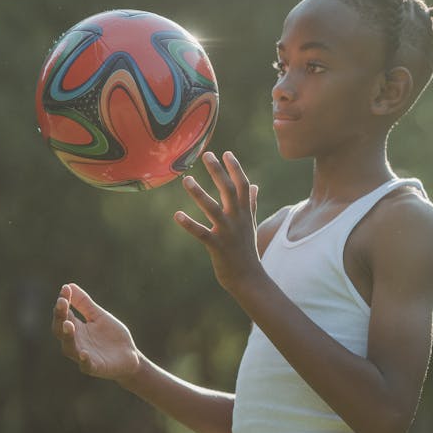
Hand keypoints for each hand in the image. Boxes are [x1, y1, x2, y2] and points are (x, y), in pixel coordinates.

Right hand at [52, 283, 139, 382]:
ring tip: (68, 325)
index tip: (65, 290)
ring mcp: (83, 355)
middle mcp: (76, 342)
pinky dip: (84, 360)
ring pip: (69, 348)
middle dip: (60, 317)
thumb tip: (68, 285)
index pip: (63, 314)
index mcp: (76, 328)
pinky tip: (84, 353)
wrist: (130, 356)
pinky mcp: (95, 367)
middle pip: (60, 330)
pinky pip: (86, 366)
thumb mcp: (98, 316)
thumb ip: (84, 303)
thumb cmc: (111, 336)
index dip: (62, 302)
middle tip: (62, 303)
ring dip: (68, 336)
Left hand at [174, 150, 260, 293]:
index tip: (226, 153)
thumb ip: (252, 204)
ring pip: (213, 209)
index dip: (235, 168)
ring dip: (199, 194)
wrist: (249, 278)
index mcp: (245, 213)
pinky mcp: (217, 247)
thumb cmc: (247, 249)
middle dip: (219, 172)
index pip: (243, 185)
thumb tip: (255, 186)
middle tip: (207, 155)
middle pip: (229, 190)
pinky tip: (177, 215)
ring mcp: (228, 232)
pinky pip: (202, 233)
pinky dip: (189, 224)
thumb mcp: (252, 224)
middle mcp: (238, 219)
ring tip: (186, 180)